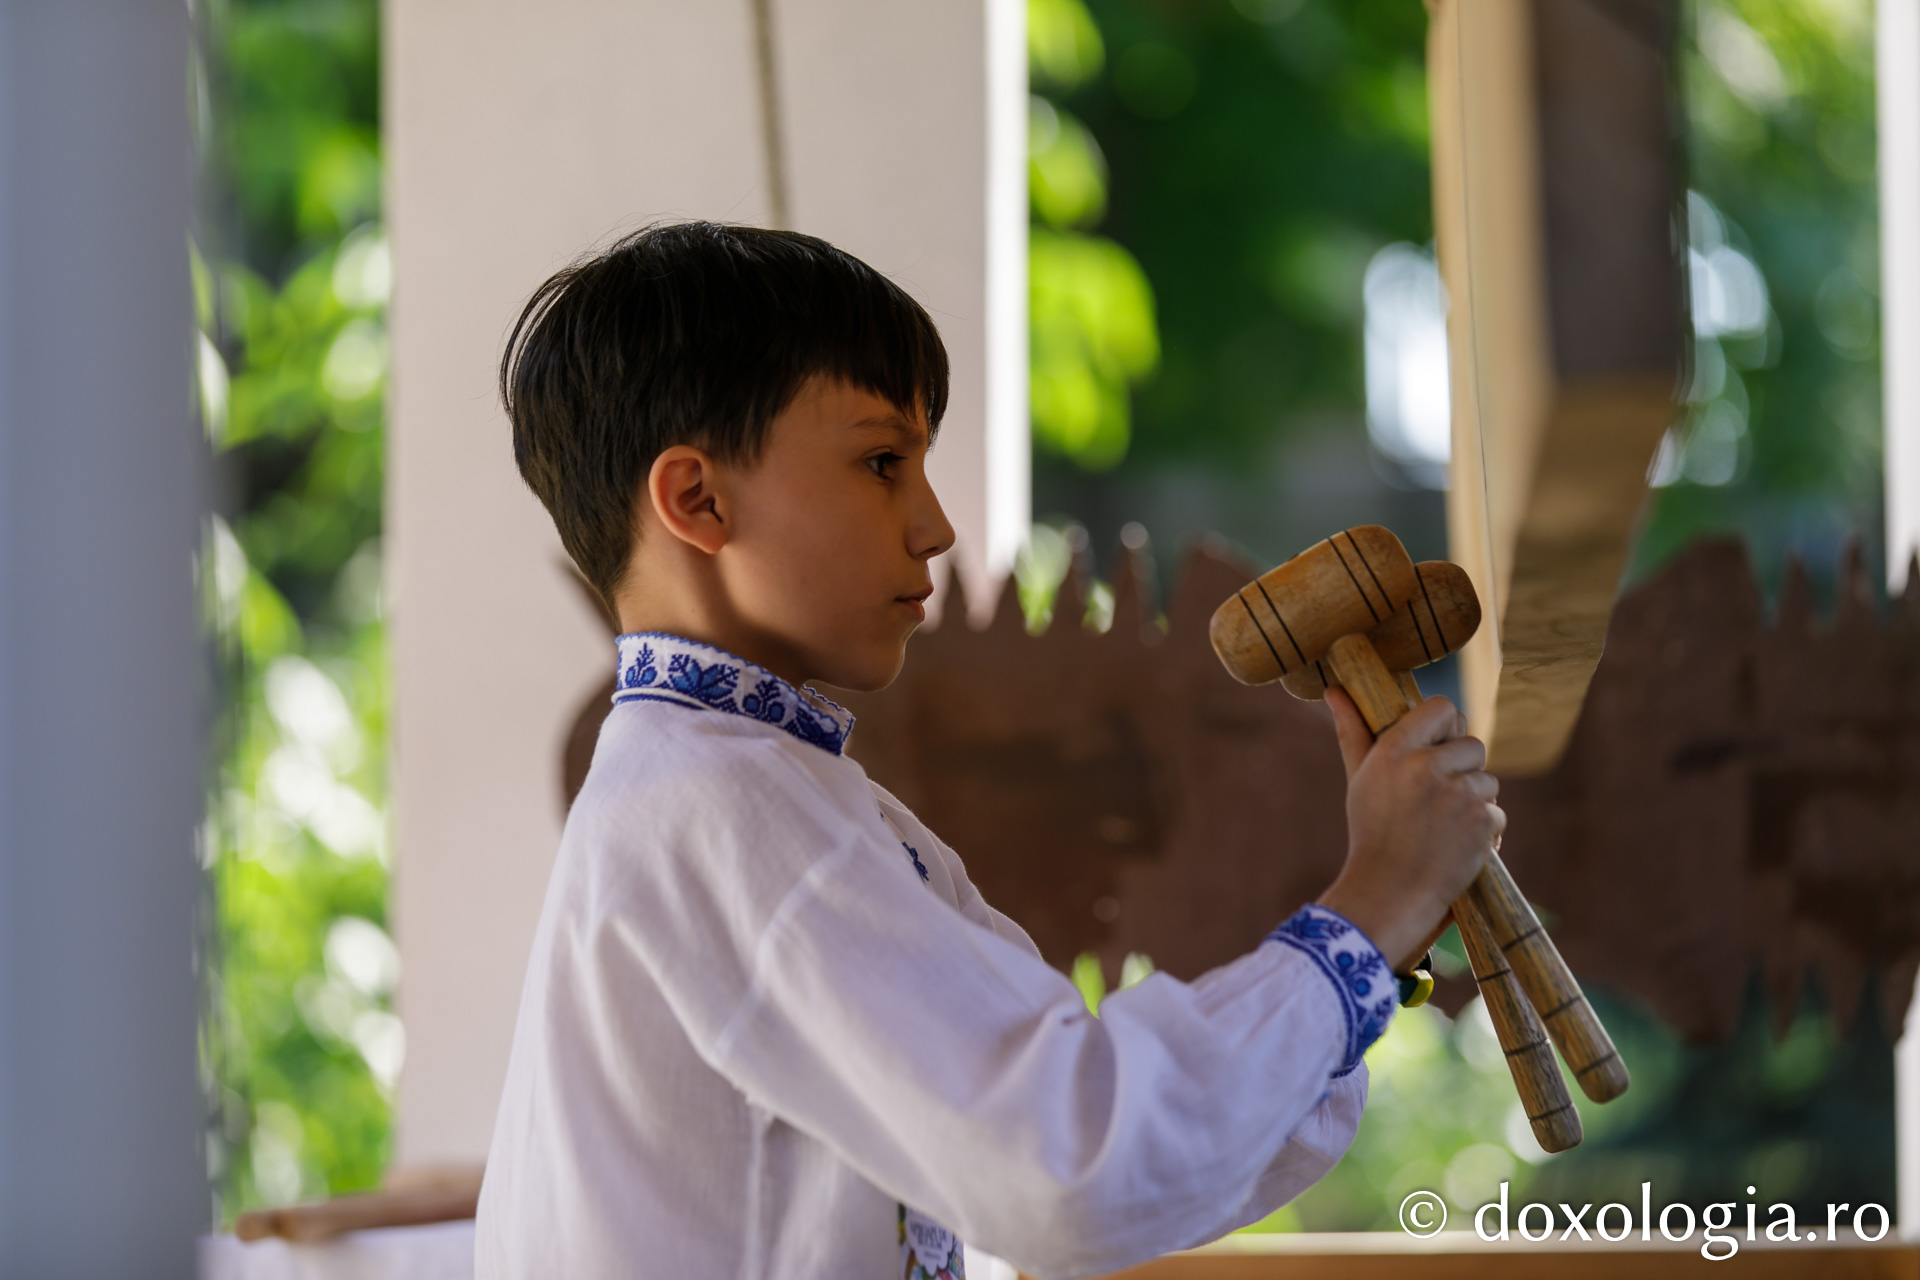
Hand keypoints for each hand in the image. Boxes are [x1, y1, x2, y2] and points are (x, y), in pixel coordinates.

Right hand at [1315, 688, 1502, 970]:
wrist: (1389, 894)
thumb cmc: (1371, 833)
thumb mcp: (1359, 779)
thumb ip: (1353, 731)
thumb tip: (1335, 689)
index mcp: (1395, 751)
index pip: (1443, 708)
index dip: (1446, 727)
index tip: (1437, 749)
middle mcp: (1427, 767)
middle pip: (1472, 745)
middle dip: (1463, 769)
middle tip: (1438, 798)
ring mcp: (1458, 795)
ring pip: (1487, 782)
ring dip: (1473, 802)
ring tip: (1443, 827)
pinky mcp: (1482, 823)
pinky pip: (1496, 814)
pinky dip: (1483, 831)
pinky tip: (1456, 845)